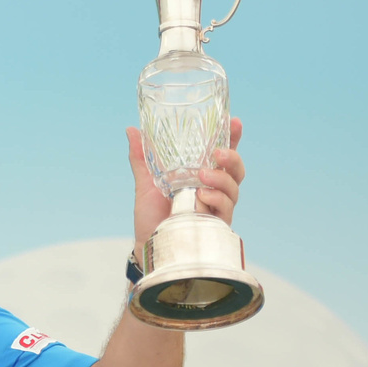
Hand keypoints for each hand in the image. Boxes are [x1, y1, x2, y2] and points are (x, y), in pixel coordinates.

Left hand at [128, 118, 246, 254]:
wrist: (147, 245)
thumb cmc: (151, 216)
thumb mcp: (146, 184)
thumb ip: (142, 158)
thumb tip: (131, 130)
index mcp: (202, 178)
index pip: (222, 156)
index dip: (232, 138)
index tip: (235, 121)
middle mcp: (214, 191)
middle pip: (236, 171)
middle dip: (233, 157)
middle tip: (218, 152)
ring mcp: (216, 208)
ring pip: (234, 189)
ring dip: (221, 179)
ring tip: (203, 174)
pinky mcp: (214, 225)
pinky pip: (225, 210)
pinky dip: (215, 199)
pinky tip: (202, 195)